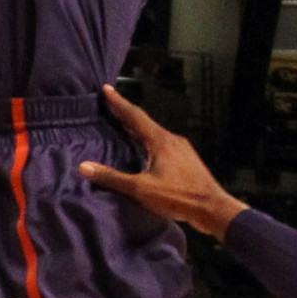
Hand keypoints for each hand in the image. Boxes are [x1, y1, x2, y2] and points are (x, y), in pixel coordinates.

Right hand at [76, 86, 245, 239]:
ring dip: (137, 127)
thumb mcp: (141, 189)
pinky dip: (148, 140)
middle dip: (126, 113)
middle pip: (144, 122)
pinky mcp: (186, 159)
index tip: (106, 88)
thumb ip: (113, 177)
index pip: (135, 116)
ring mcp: (181, 149)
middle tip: (110, 105)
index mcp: (160, 140)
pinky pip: (162, 143)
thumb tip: (84, 166)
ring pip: (154, 133)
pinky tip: (144, 148)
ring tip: (123, 125)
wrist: (212, 209)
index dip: (119, 103)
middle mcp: (171, 139)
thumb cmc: (178, 196)